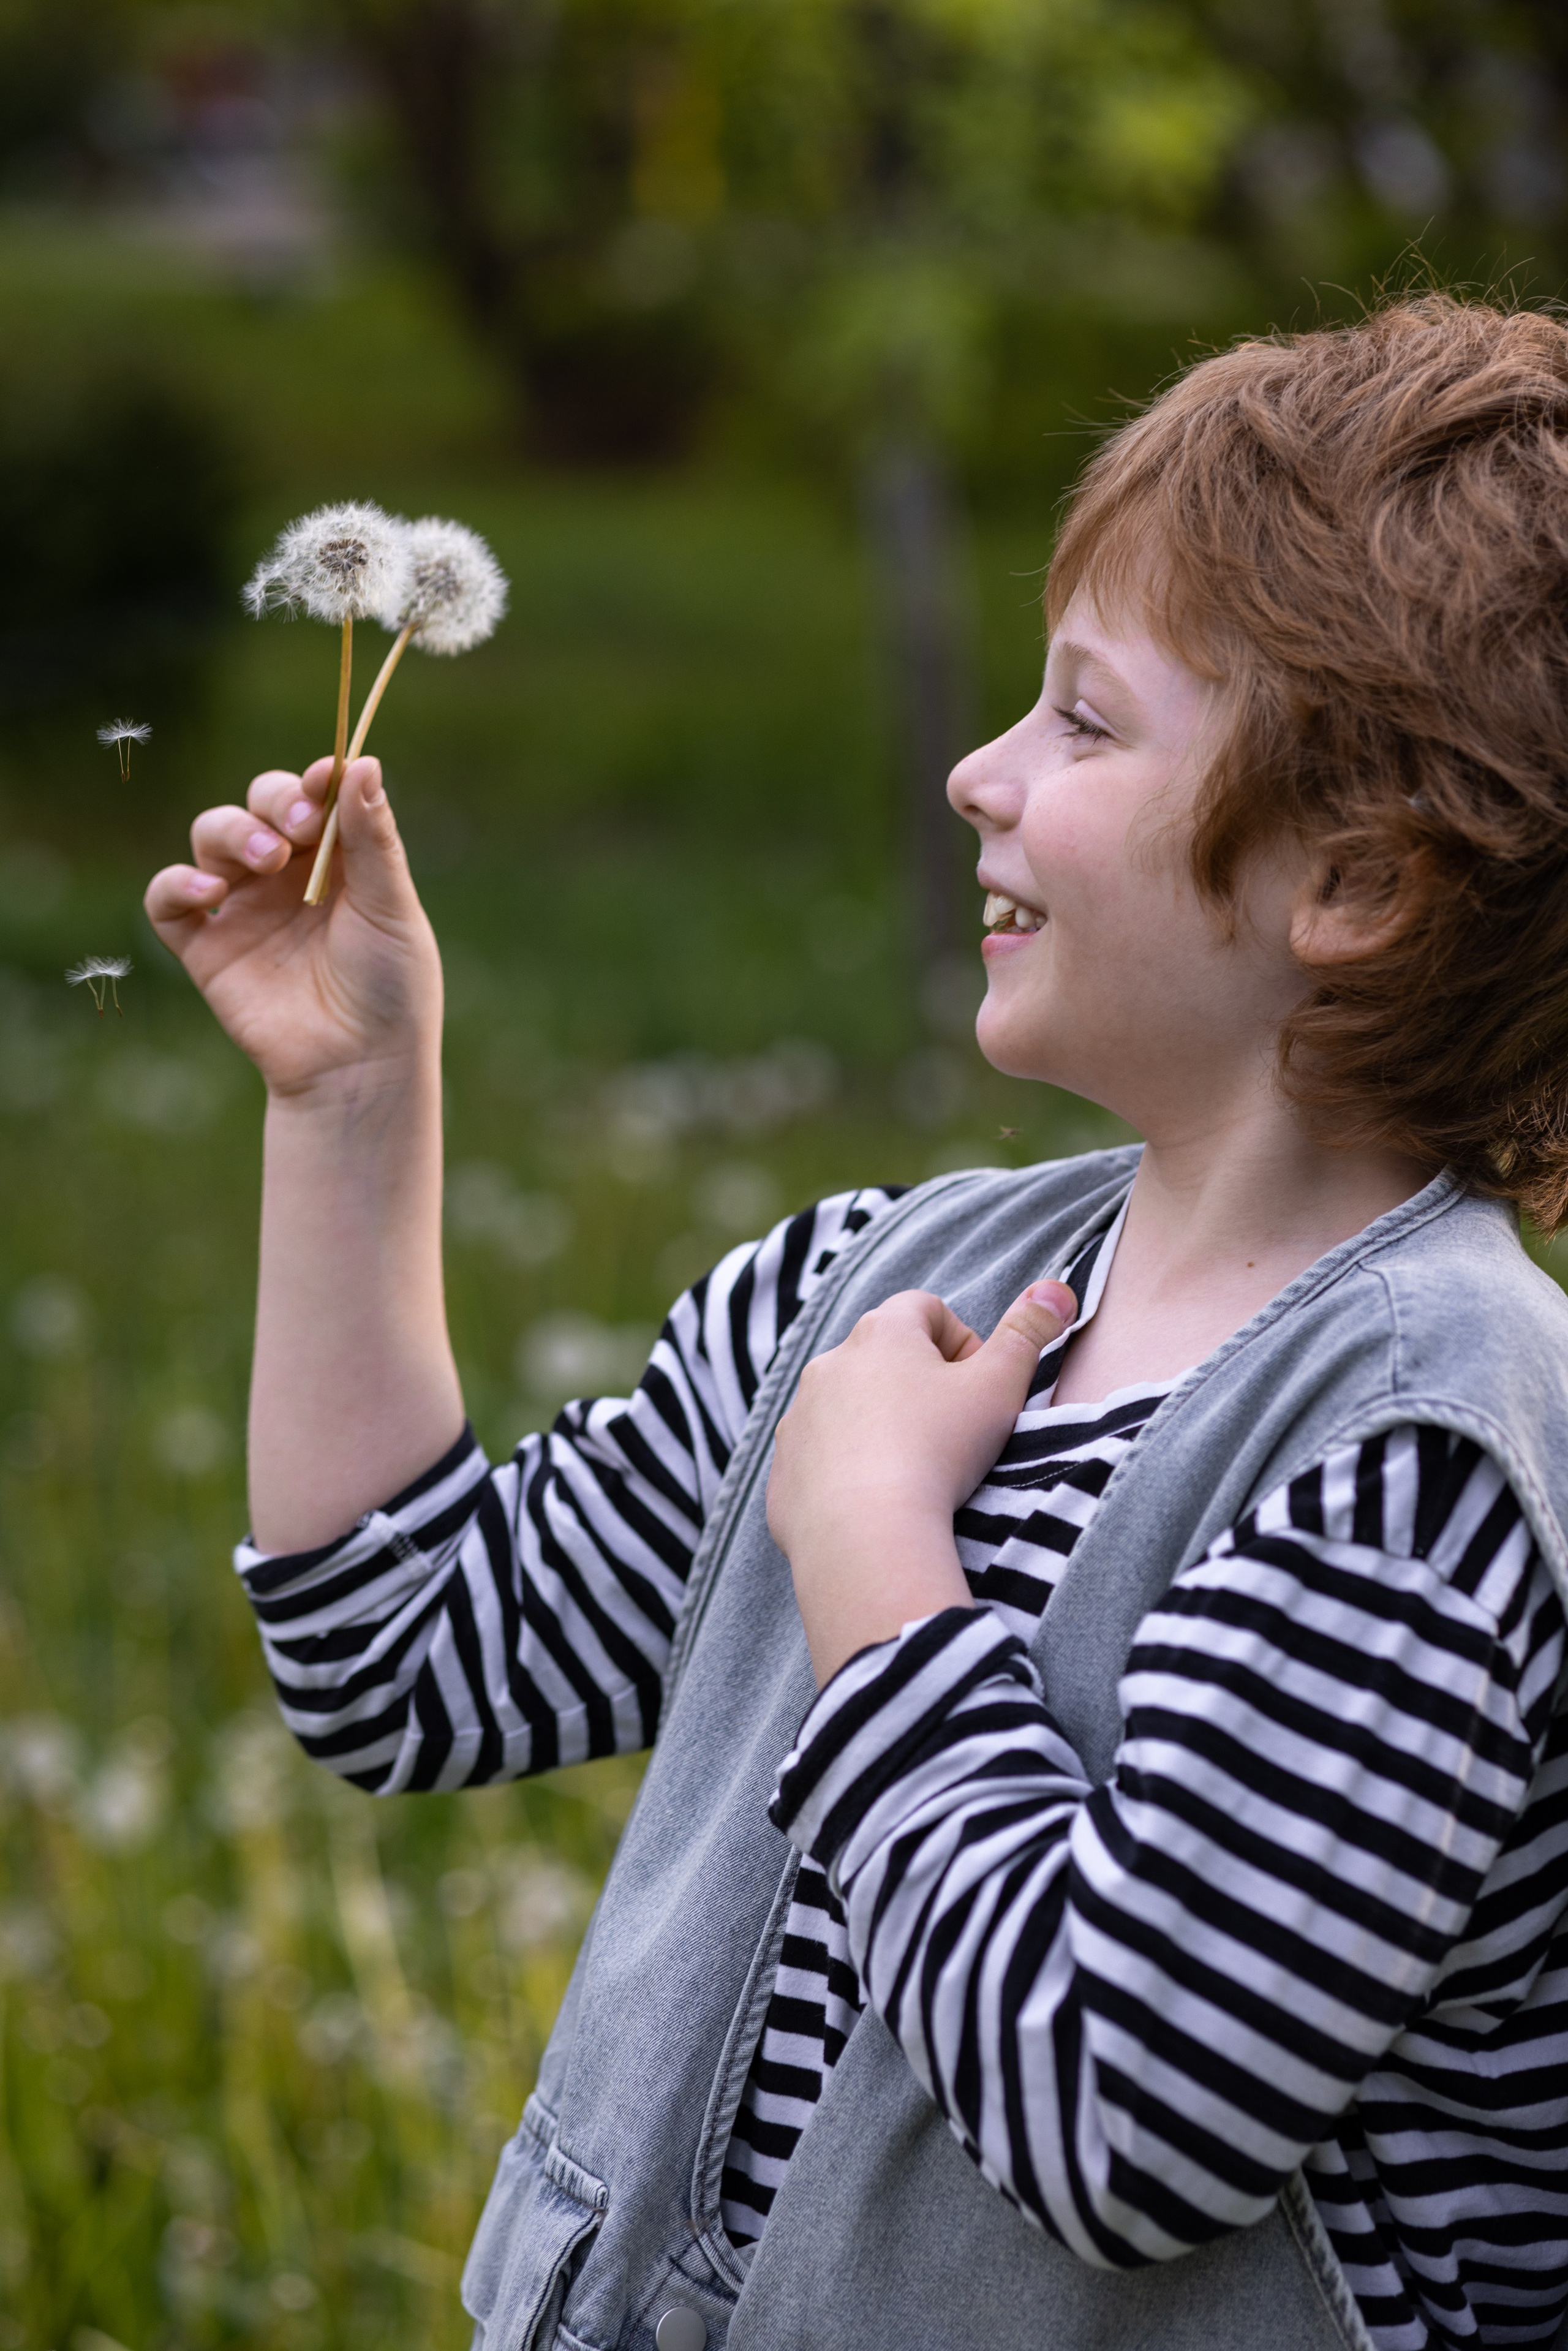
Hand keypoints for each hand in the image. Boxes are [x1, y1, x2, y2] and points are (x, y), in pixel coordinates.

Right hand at [143, 756, 441, 1100]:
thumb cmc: (390, 988)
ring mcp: (243, 906)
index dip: (316, 781)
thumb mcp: (392, 908)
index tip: (327, 777)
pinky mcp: (206, 946)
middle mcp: (287, 875)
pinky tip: (207, 889)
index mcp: (339, 858)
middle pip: (260, 804)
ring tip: (266, 863)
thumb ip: (373, 839)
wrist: (359, 1066)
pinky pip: (168, 899)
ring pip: (213, 835)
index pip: (314, 796)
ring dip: (234, 833)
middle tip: (299, 831)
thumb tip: (364, 762)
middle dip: (275, 802)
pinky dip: (177, 882)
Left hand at [767, 1279, 1075, 1682]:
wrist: (867, 1536)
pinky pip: (818, 1458)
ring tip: (913, 1469)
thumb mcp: (1000, 1388)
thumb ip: (1029, 1333)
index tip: (978, 1387)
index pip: (925, 1308)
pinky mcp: (783, 1470)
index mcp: (880, 1333)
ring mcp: (799, 1417)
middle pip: (881, 1356)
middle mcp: (828, 1364)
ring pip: (846, 1406)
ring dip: (877, 1425)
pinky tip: (876, 1502)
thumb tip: (1056, 1290)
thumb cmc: (938, 1452)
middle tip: (951, 1431)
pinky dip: (846, 1471)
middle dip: (917, 1384)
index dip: (962, 1342)